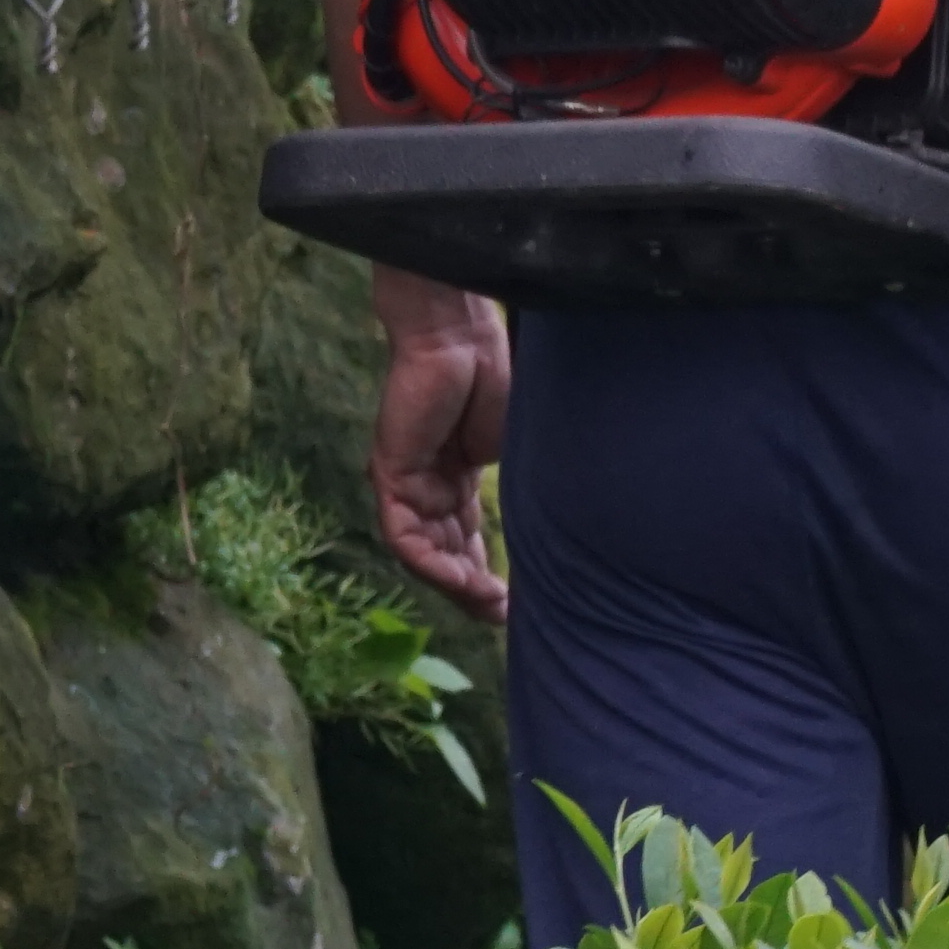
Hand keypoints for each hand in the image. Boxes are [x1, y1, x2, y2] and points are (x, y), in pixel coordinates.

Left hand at [369, 266, 512, 618]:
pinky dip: (429, 560)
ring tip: (489, 604)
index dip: (487, 570)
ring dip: (454, 583)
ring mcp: (408, 481)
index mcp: (457, 475)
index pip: (466, 536)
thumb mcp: (516, 443)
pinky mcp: (391, 473)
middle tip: (503, 615)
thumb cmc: (495, 373)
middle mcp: (429, 484)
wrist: (461, 334)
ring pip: (422, 551)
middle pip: (444, 551)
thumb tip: (556, 520)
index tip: (514, 599)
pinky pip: (404, 533)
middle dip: (472, 587)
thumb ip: (519, 481)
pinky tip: (459, 578)